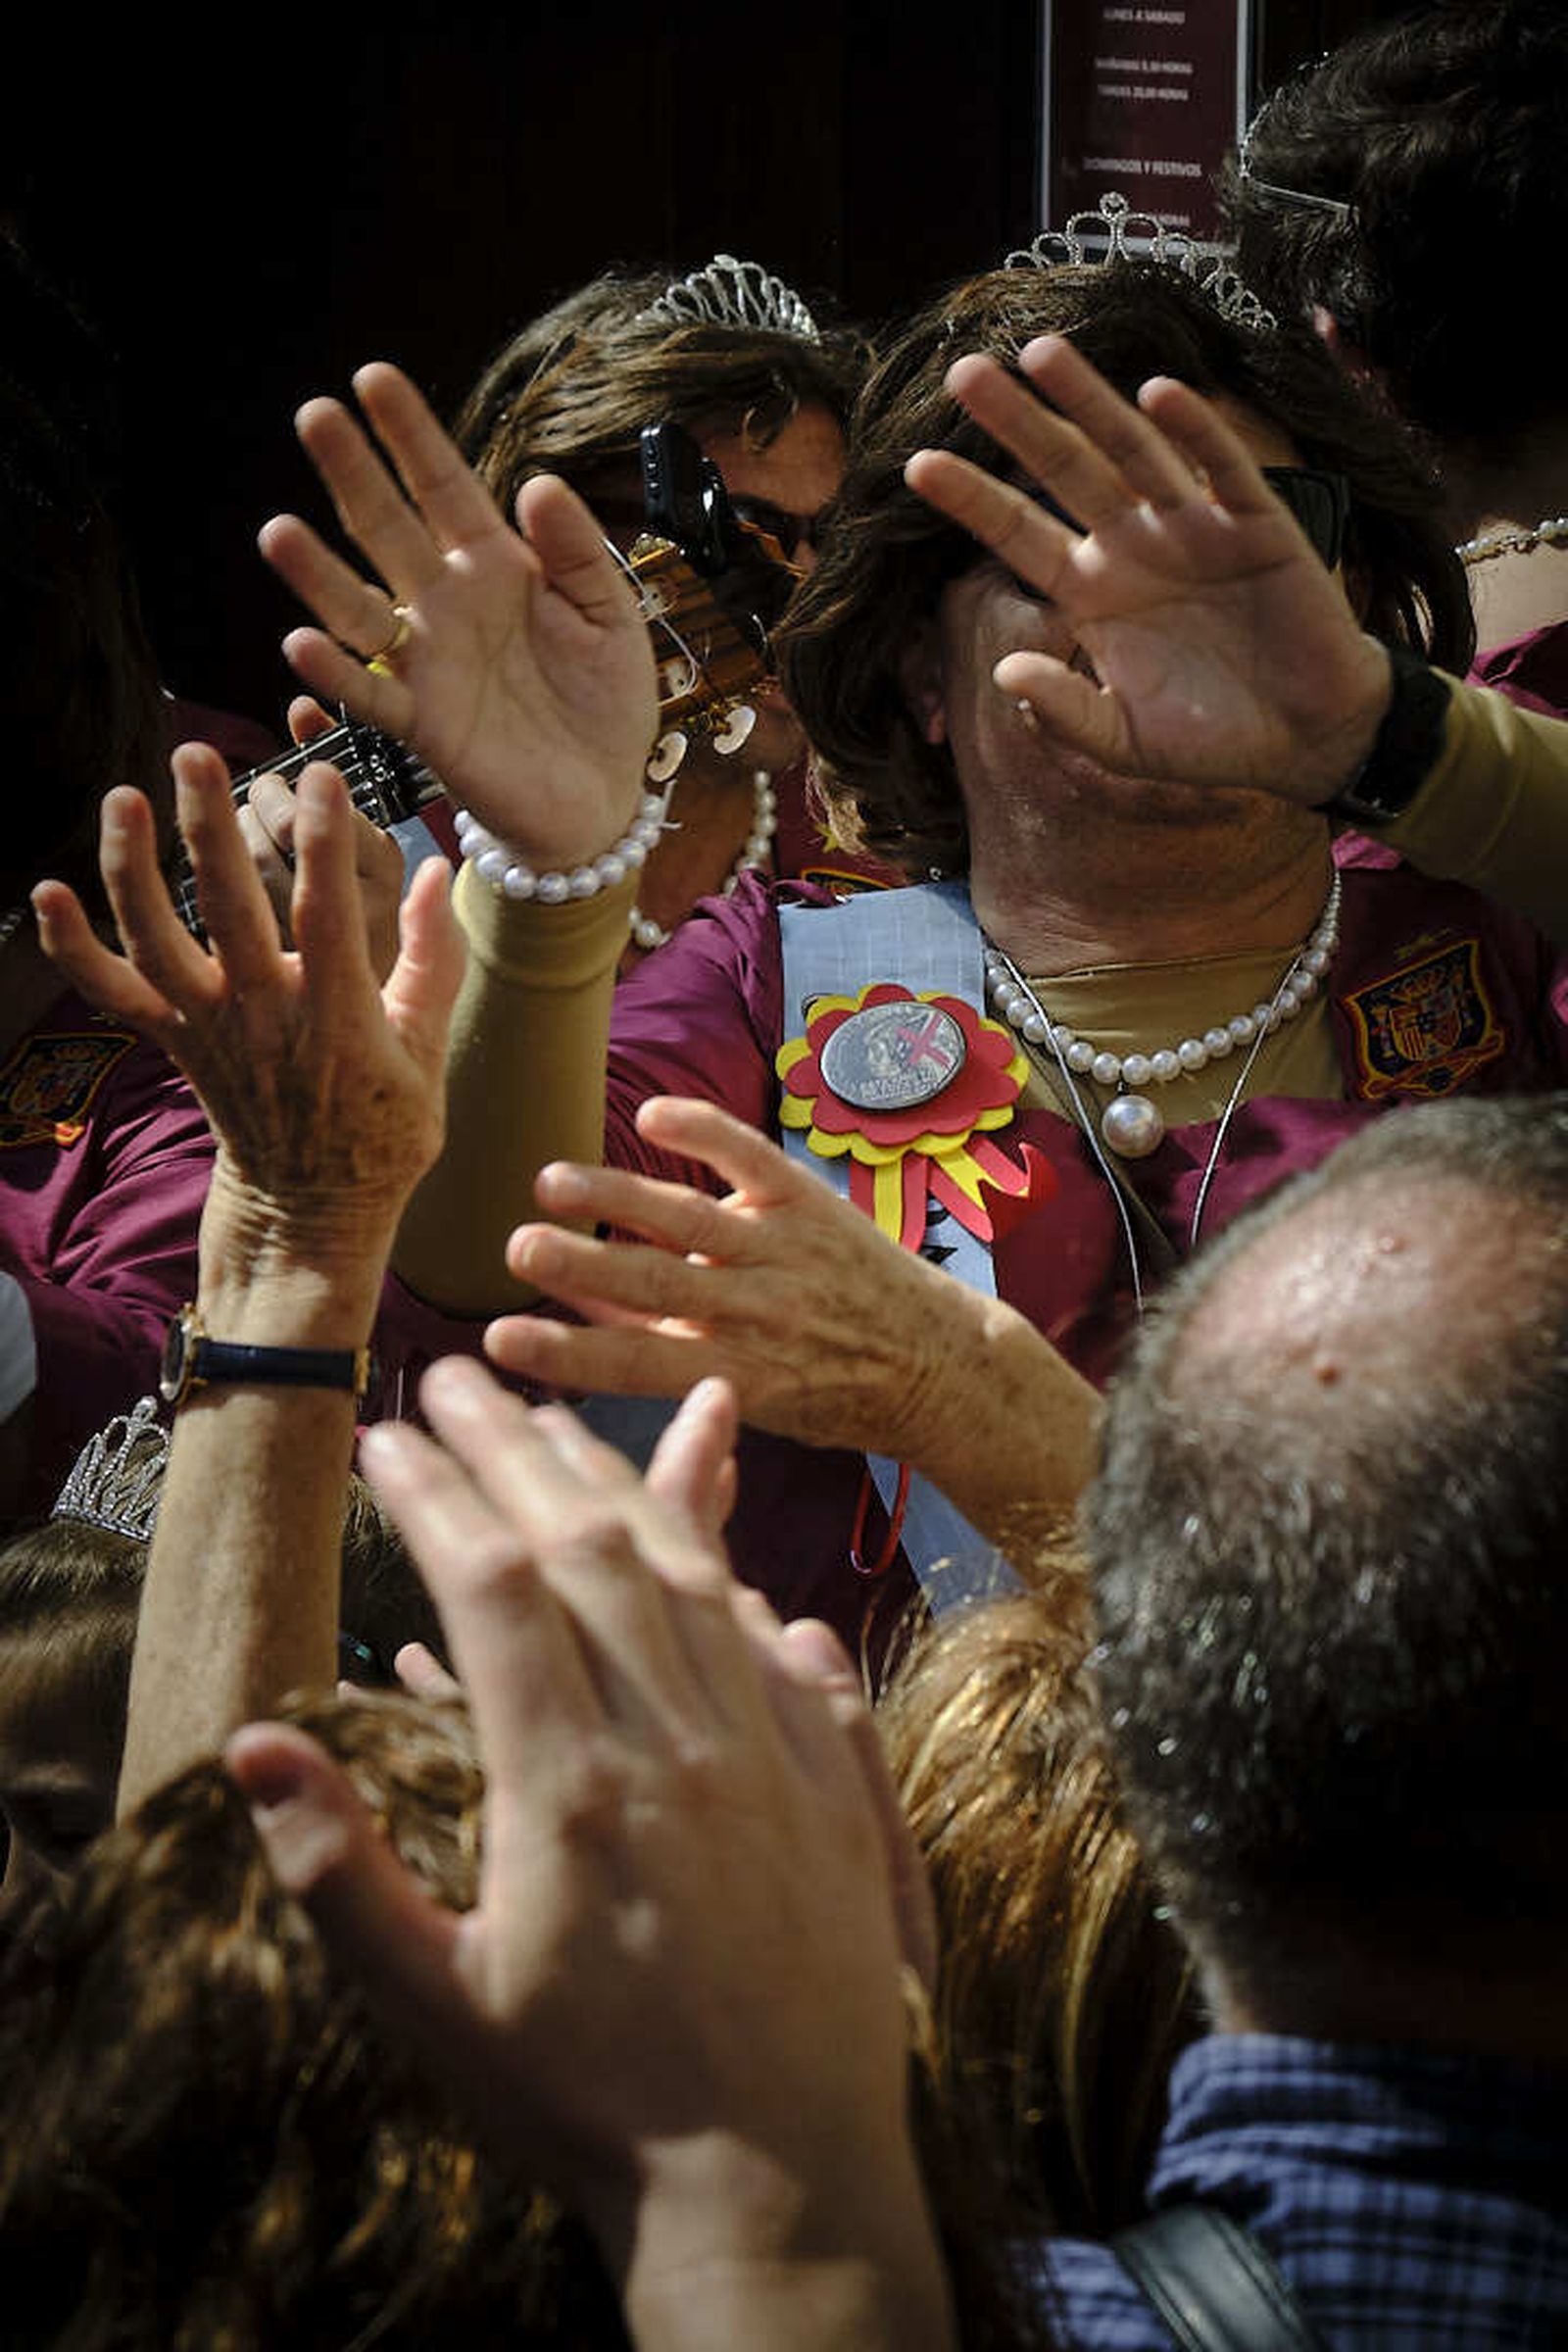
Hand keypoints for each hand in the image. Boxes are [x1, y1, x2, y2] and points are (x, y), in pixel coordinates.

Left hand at [33, 743, 464, 1289]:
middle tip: (199, 756)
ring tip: (124, 798)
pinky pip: (112, 992)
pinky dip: (73, 948)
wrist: (309, 1209)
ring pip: (156, 941)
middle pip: (228, 910)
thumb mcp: (428, 1053)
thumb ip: (432, 960)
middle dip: (209, 829)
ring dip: (130, 869)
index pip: (328, 917)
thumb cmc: (381, 1131)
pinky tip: (47, 893)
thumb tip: (436, 872)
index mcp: (337, 1019)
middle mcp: (264, 1017)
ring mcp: (210, 1028)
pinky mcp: (174, 1039)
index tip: (325, 777)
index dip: (325, 844)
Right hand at [226, 1363, 947, 2341]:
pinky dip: (742, 1587)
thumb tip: (257, 1742)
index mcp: (571, 1788)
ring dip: (625, 1487)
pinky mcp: (841, 1790)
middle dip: (516, 1451)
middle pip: (594, 1550)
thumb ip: (336, 1873)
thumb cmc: (588, 2106)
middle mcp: (680, 1746)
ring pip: (697, 1580)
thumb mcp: (438, 2009)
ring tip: (563, 1428)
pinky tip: (720, 1556)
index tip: (386, 1435)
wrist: (778, 2187)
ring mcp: (773, 1759)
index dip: (436, 1498)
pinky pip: (791, 1651)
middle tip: (458, 1376)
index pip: (494, 1589)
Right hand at [259, 363, 656, 866]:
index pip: (446, 488)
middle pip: (389, 530)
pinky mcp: (424, 726)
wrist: (605, 797)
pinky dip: (337, 673)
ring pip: (360, 609)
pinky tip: (303, 642)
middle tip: (314, 417)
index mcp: (498, 567)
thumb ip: (578, 553)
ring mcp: (429, 664)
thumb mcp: (611, 617)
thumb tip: (537, 482)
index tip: (373, 378)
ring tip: (278, 532)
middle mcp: (449, 605)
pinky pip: (371, 697)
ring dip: (317, 575)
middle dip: (353, 475)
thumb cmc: (605, 703)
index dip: (411, 436)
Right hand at [487, 1096, 1098, 1533]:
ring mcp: (785, 1252)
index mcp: (738, 1376)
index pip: (633, 1368)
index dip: (564, 1354)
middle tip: (517, 1247)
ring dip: (617, 1198)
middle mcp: (758, 1312)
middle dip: (580, 1267)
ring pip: (689, 1219)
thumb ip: (663, 1356)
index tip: (499, 1338)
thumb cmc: (830, 1394)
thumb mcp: (747, 1401)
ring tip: (550, 1181)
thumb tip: (574, 1319)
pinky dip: (705, 1131)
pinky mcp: (809, 1204)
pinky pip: (750, 1158)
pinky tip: (654, 1114)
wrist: (940, 1364)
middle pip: (654, 1287)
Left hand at [906, 335, 1392, 806]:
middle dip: (1017, 423)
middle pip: (1064, 470)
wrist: (1304, 741)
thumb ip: (1065, 713)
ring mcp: (1194, 529)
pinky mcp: (1257, 526)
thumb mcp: (1124, 743)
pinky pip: (1221, 471)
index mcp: (1091, 594)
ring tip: (1040, 353)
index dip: (972, 498)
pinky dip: (1195, 432)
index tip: (916, 465)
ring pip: (1133, 451)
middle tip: (963, 372)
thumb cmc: (1207, 743)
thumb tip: (1005, 674)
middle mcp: (1133, 547)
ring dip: (1090, 402)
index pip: (1018, 534)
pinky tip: (1158, 394)